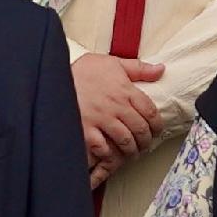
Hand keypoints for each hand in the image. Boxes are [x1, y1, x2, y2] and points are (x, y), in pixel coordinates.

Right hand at [72, 54, 167, 182]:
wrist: (55, 75)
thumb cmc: (85, 70)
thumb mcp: (112, 62)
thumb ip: (138, 68)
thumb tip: (161, 70)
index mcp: (125, 90)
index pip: (150, 111)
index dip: (157, 124)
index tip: (157, 130)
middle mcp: (116, 106)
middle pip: (140, 129)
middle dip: (146, 140)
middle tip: (146, 144)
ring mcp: (101, 119)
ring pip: (125, 141)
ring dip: (132, 150)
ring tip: (132, 152)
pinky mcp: (85, 129)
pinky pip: (103, 148)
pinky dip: (109, 154)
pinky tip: (111, 154)